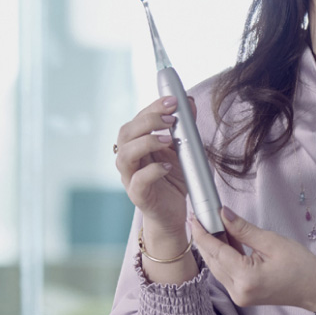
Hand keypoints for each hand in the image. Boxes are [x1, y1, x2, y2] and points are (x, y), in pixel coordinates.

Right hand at [115, 95, 197, 269]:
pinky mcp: (138, 195)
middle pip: (126, 133)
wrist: (174, 214)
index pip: (137, 120)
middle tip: (171, 118)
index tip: (173, 100)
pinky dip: (152, 171)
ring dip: (147, 142)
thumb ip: (185, 127)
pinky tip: (167, 166)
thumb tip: (190, 102)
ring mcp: (130, 178)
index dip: (152, 107)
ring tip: (169, 139)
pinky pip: (138, 181)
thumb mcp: (183, 150)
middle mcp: (129, 159)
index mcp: (137, 144)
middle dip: (148, 120)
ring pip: (125, 155)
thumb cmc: (175, 180)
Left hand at [188, 207, 315, 312]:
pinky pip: (226, 273)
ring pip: (217, 267)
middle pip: (212, 260)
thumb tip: (223, 214)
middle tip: (201, 217)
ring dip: (213, 247)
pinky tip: (225, 241)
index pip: (216, 251)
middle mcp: (238, 290)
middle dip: (205, 239)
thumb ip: (243, 229)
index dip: (203, 232)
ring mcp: (239, 296)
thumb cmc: (302, 267)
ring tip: (212, 226)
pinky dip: (224, 257)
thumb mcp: (272, 241)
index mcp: (246, 277)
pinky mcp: (242, 295)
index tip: (195, 216)